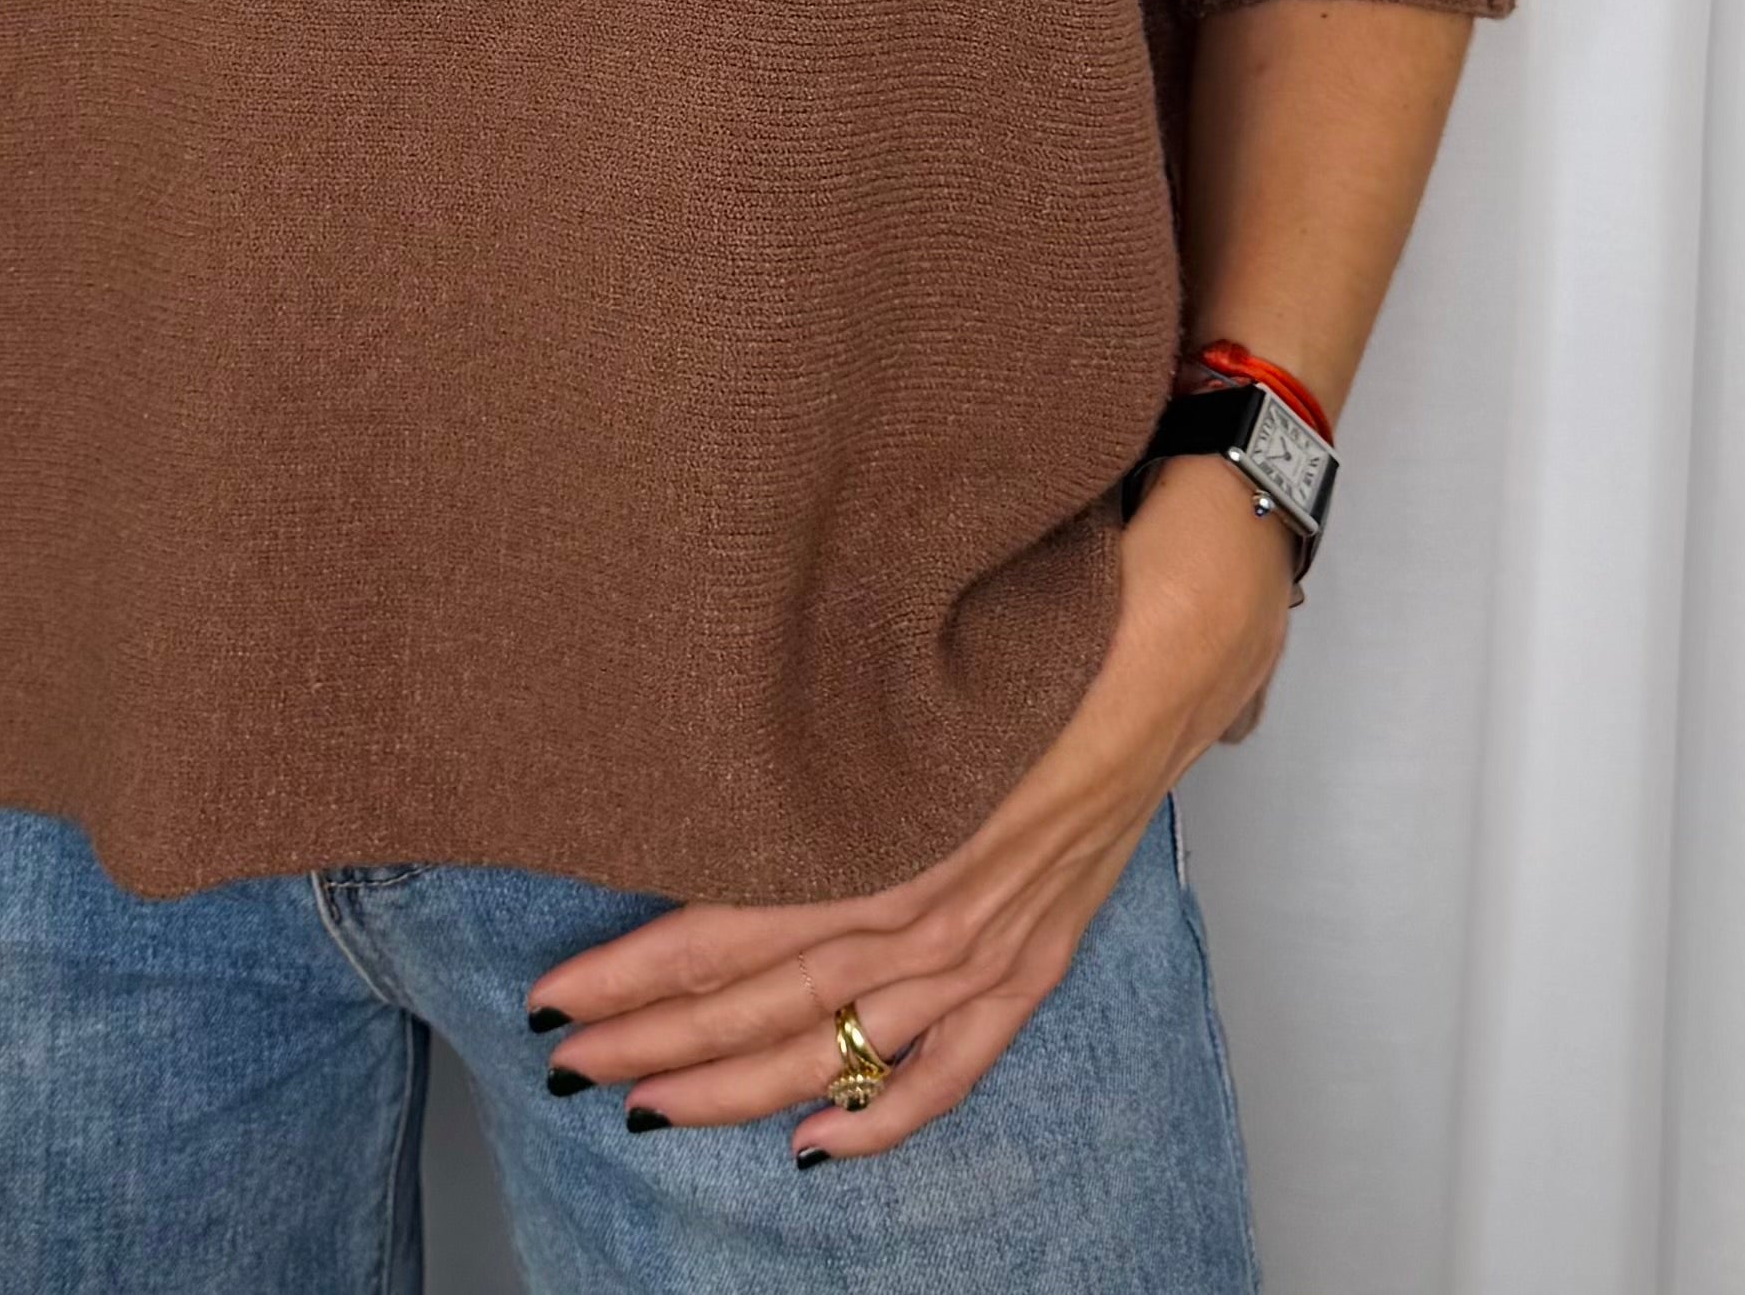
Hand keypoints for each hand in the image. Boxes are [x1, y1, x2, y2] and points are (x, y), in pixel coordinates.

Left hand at [520, 456, 1297, 1161]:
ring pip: (848, 1041)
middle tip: (562, 1052)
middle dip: (660, 1032)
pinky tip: (814, 1146)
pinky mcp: (1043, 950)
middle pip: (777, 993)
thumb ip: (831, 700)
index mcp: (903, 813)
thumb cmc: (1043, 598)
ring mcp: (999, 934)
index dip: (646, 965)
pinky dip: (886, 1115)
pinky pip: (958, 1061)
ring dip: (738, 1078)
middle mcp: (945, 892)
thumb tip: (708, 720)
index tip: (554, 988)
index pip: (743, 920)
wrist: (1190, 611)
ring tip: (643, 1101)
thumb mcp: (919, 636)